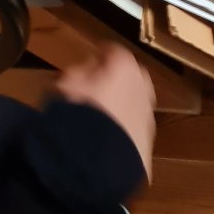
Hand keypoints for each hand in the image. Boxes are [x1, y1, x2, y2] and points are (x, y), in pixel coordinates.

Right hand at [54, 44, 156, 178]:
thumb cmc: (77, 112)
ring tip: (99, 115)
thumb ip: (79, 70)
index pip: (114, 52)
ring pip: (135, 105)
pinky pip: (133, 130)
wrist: (96, 161)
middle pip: (131, 77)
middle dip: (117, 80)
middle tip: (97, 86)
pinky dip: (123, 129)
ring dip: (121, 106)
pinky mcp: (147, 144)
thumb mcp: (66, 83)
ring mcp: (147, 117)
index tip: (89, 60)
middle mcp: (142, 88)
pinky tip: (106, 138)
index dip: (99, 55)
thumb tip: (88, 67)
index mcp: (124, 67)